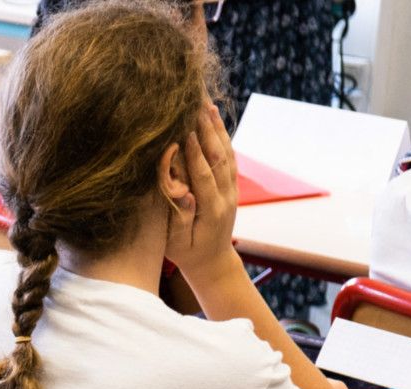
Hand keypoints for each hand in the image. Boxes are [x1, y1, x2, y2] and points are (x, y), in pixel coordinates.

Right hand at [164, 104, 241, 285]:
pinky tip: (215, 121)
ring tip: (207, 104)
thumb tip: (183, 191)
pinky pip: (229, 157)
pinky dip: (222, 137)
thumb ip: (179, 217)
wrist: (212, 261)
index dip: (196, 154)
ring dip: (217, 128)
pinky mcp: (231, 186)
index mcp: (212, 211)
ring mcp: (232, 190)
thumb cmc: (187, 253)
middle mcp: (226, 197)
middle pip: (219, 158)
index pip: (204, 176)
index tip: (187, 131)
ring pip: (226, 153)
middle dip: (208, 130)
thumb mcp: (178, 242)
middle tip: (198, 105)